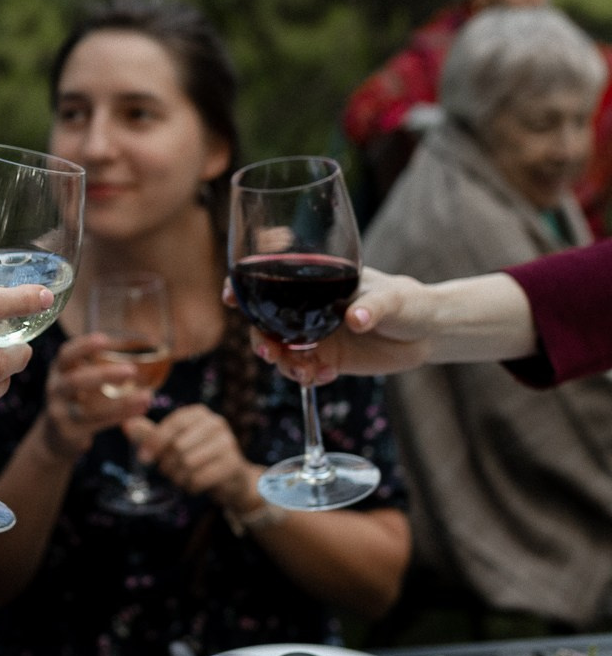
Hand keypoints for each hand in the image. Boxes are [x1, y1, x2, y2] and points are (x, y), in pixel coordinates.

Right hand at [38, 332, 152, 461]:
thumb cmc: (75, 397)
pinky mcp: (70, 432)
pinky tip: (141, 408)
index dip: (83, 346)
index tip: (104, 339)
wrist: (55, 435)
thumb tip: (137, 344)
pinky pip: (98, 424)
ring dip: (120, 403)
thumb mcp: (77, 377)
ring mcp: (60, 413)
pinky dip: (122, 416)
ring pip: (88, 410)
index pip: (66, 354)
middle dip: (103, 375)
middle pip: (75, 381)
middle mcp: (55, 389)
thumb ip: (96, 364)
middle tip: (131, 371)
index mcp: (59, 370)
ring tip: (146, 396)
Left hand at [126, 403, 259, 514]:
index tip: (143, 458)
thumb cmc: (197, 456)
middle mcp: (216, 422)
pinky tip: (193, 485)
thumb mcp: (173, 442)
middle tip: (168, 471)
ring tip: (180, 478)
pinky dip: (191, 486)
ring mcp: (227, 442)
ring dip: (178, 476)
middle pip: (179, 445)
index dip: (155, 441)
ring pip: (188, 463)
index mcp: (199, 413)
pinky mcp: (233, 463)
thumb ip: (151, 435)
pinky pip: (200, 478)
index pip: (173, 423)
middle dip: (167, 463)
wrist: (232, 479)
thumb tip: (126, 424)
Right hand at [225, 267, 436, 384]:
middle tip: (269, 351)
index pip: (269, 279)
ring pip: (279, 350)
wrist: (424, 334)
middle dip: (258, 337)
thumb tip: (357, 319)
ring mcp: (312, 335)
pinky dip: (307, 376)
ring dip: (282, 363)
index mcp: (313, 281)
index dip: (243, 286)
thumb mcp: (394, 299)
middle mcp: (304, 308)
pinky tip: (327, 375)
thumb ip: (374, 307)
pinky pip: (302, 371)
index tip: (232, 297)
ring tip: (305, 372)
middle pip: (263, 321)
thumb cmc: (409, 302)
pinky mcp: (324, 359)